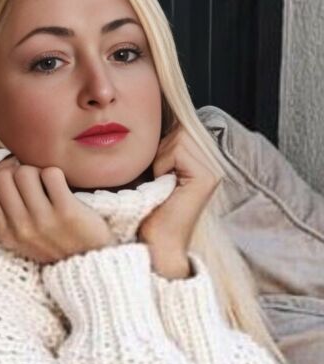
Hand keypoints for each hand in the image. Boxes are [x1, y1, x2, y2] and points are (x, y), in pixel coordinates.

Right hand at [0, 154, 109, 264]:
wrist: (90, 264)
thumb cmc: (55, 245)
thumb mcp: (22, 237)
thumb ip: (5, 209)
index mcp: (7, 235)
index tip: (10, 176)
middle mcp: (21, 229)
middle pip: (2, 177)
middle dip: (16, 171)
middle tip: (32, 180)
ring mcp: (44, 220)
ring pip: (24, 172)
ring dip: (37, 171)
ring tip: (47, 185)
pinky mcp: (67, 211)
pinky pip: (51, 174)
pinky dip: (56, 174)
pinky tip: (61, 187)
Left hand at [137, 124, 223, 265]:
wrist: (156, 246)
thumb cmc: (149, 213)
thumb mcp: (152, 172)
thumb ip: (161, 146)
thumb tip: (153, 117)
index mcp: (202, 160)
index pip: (180, 127)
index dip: (160, 145)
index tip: (154, 172)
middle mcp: (213, 161)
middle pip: (179, 128)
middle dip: (160, 151)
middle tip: (157, 180)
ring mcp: (214, 168)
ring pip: (178, 136)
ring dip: (160, 159)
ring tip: (161, 184)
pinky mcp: (208, 175)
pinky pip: (177, 149)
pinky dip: (163, 165)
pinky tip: (165, 187)